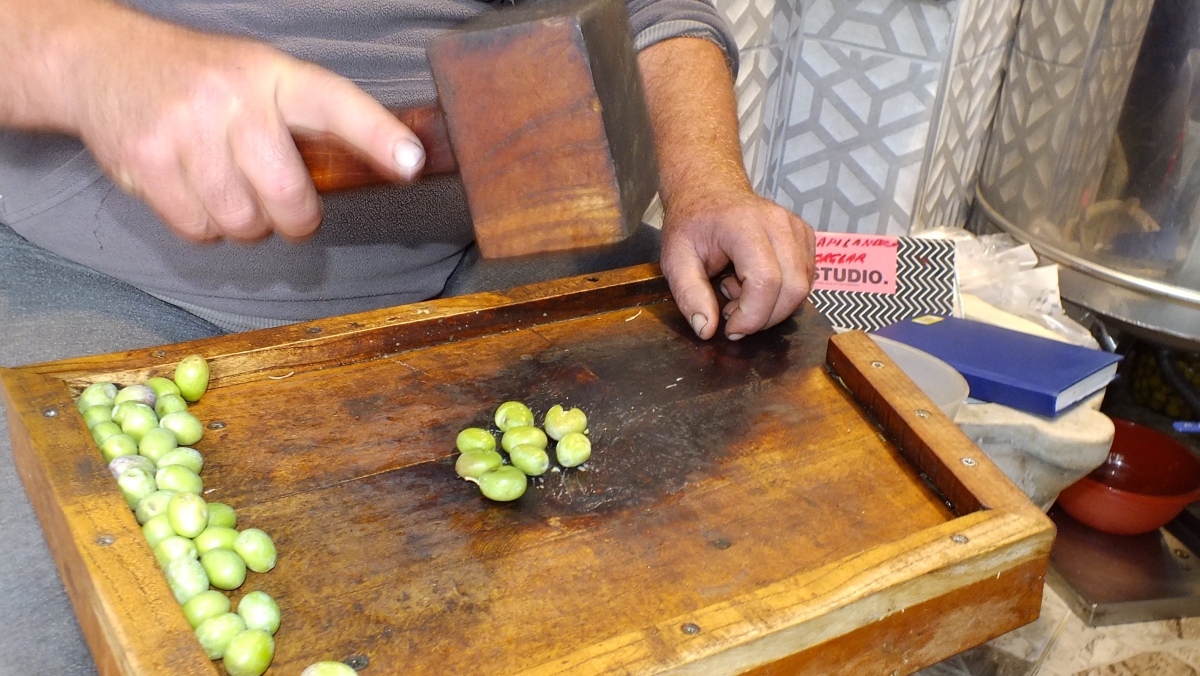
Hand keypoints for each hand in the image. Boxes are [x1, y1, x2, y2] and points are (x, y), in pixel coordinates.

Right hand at [62, 4, 424, 241]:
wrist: (102, 59)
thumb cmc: (201, 79)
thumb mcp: (260, 77)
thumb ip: (307, 122)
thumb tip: (371, 173)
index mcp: (273, 75)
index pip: (337, 105)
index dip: (377, 136)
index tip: (411, 162)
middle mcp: (230, 99)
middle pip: (288, 195)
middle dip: (296, 218)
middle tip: (288, 209)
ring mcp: (184, 130)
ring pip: (243, 222)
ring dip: (247, 223)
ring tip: (231, 189)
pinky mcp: (146, 162)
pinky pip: (200, 230)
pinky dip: (206, 226)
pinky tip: (195, 191)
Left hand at [660, 189, 815, 340]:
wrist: (709, 190)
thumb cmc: (692, 223)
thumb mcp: (675, 259)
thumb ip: (689, 295)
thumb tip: (707, 330)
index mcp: (743, 226)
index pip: (766, 281)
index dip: (752, 316)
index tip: (730, 328)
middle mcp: (777, 223)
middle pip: (793, 288)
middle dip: (765, 317)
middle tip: (734, 316)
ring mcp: (796, 228)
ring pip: (803, 287)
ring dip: (774, 306)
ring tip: (741, 293)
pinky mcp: (804, 236)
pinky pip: (806, 279)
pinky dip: (784, 294)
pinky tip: (756, 284)